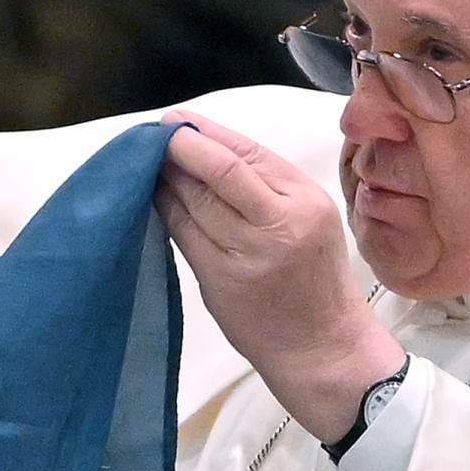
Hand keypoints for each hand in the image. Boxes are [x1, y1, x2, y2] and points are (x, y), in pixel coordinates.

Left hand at [158, 112, 402, 439]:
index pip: (246, 153)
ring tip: (147, 164)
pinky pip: (184, 235)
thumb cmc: (315, 281)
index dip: (204, 133)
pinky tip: (153, 200)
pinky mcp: (220, 281)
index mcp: (304, 201)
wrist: (322, 348)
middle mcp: (278, 224)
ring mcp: (248, 254)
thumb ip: (268, 187)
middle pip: (217, 172)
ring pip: (196, 202)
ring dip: (166, 178)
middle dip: (179, 149)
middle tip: (151, 136)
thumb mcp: (310, 220)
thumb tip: (208, 149)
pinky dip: (165, 212)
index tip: (176, 121)